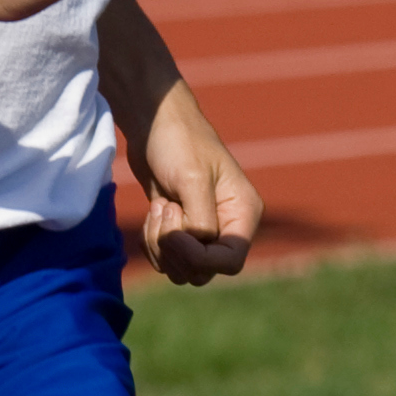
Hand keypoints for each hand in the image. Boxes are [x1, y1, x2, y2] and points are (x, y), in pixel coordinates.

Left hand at [126, 79, 261, 286]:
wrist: (154, 124)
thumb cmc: (179, 142)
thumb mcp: (192, 180)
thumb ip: (200, 222)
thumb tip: (197, 249)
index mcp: (243, 214)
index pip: (230, 262)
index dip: (199, 258)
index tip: (175, 233)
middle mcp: (228, 227)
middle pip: (203, 271)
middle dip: (175, 249)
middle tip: (166, 210)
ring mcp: (203, 232)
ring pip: (181, 269)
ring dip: (160, 245)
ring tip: (159, 207)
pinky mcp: (180, 231)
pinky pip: (165, 259)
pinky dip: (152, 242)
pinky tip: (153, 212)